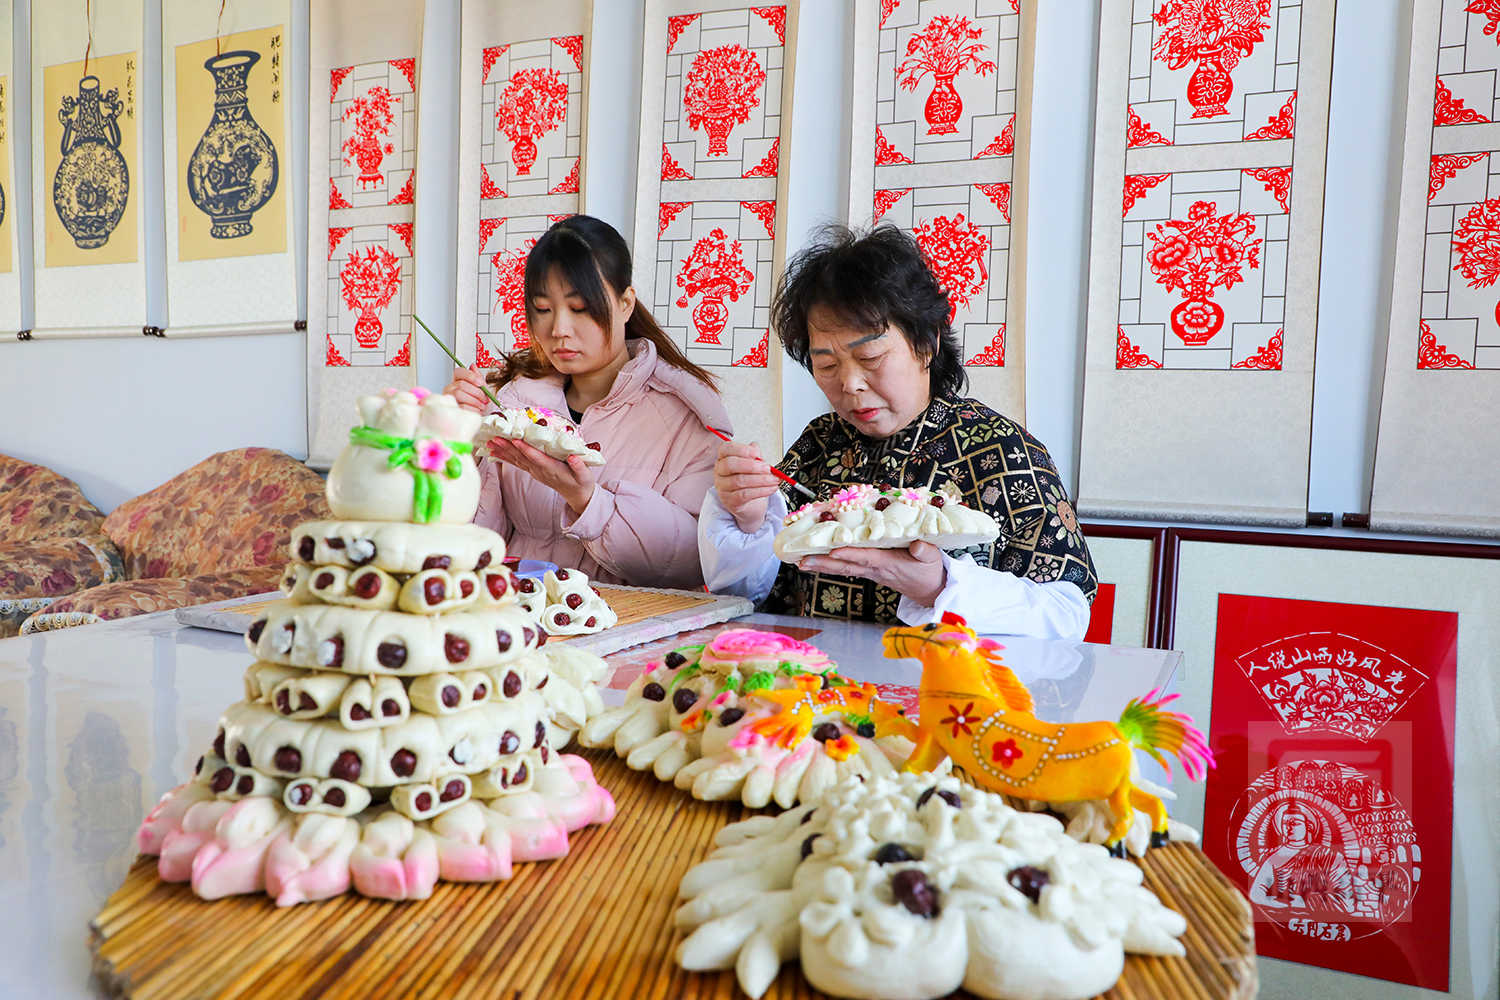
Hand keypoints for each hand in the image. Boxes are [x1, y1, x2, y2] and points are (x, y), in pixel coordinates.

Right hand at [445, 362, 496, 413]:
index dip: (470, 376)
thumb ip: (478, 377)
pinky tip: (477, 410)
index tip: (481, 383)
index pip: (459, 372)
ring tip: (482, 405)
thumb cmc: (478, 401)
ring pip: (459, 394)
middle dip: (477, 392)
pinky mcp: (451, 409)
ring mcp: (449, 398)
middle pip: (461, 384)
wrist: (477, 416)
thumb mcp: (481, 388)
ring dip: (475, 401)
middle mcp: (450, 387)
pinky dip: (472, 409)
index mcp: (458, 380)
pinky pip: (461, 406)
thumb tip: (473, 366)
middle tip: (485, 398)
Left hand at [487, 437, 596, 513]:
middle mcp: (540, 471)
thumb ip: (579, 466)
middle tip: (495, 439)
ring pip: (516, 460)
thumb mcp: (585, 475)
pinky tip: (495, 451)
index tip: (516, 441)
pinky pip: (517, 463)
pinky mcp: (533, 470)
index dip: (526, 450)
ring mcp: (535, 471)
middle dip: (508, 448)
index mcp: (553, 470)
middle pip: (522, 458)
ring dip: (503, 452)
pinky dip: (505, 457)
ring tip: (490, 443)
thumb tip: (573, 458)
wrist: (576, 494)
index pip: (537, 459)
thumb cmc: (581, 482)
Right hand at [713, 441, 781, 533]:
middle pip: (730, 465)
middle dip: (751, 466)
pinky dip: (761, 491)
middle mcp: (719, 472)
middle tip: (767, 468)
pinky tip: (771, 488)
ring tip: (774, 479)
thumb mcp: (753, 464)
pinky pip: (745, 494)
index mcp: (723, 458)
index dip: (740, 449)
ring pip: (739, 481)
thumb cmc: (749, 478)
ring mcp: (723, 487)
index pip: (725, 449)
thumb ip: (754, 455)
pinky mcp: (730, 501)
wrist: (748, 501)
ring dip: (761, 480)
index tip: (756, 453)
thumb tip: (756, 448)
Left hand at [799, 541, 946, 606]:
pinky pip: (846, 567)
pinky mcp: (870, 570)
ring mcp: (871, 571)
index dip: (850, 555)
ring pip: (842, 568)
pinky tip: (816, 561)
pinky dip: (830, 564)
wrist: (930, 590)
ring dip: (821, 565)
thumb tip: (917, 544)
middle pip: (846, 566)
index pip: (866, 558)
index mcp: (889, 563)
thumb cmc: (930, 571)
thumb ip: (925, 551)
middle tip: (802, 561)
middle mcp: (875, 569)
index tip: (833, 551)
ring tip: (801, 562)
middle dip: (823, 563)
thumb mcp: (933, 558)